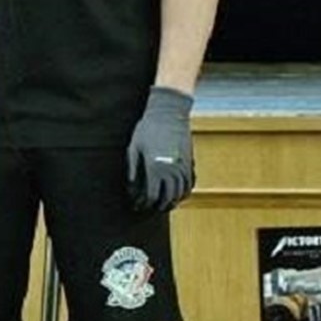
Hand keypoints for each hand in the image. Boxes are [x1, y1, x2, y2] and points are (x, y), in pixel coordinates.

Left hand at [126, 86, 194, 211]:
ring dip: (173, 201)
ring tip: (165, 205)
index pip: (152, 195)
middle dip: (159, 206)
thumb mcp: (134, 146)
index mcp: (155, 167)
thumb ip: (132, 168)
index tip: (138, 205)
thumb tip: (130, 186)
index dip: (145, 203)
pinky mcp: (189, 160)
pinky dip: (185, 192)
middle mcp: (171, 170)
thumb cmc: (148, 127)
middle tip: (151, 208)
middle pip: (168, 197)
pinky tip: (179, 194)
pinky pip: (190, 182)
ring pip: (181, 192)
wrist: (169, 112)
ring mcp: (182, 166)